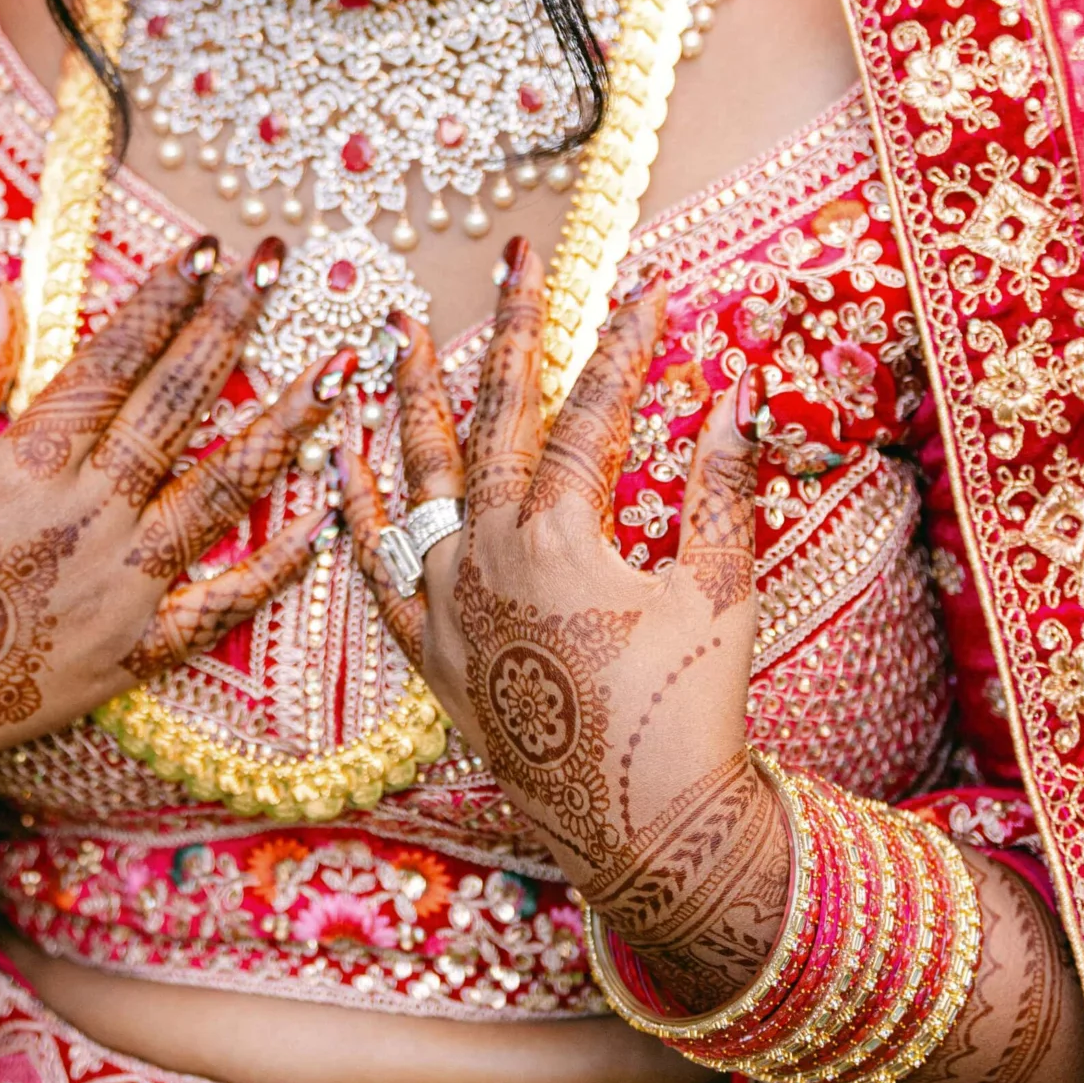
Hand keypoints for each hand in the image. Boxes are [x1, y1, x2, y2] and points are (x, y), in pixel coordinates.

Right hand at [0, 238, 350, 831]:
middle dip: (230, 327)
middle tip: (275, 266)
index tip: (207, 250)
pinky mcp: (134, 656)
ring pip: (221, 494)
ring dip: (285, 426)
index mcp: (25, 466)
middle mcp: (85, 519)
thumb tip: (5, 278)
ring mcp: (119, 590)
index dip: (163, 299)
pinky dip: (279, 565)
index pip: (113, 361)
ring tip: (339, 373)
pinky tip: (325, 517)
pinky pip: (223, 606)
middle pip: (176, 406)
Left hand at [341, 239, 787, 1011]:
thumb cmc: (688, 710)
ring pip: (419, 475)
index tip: (648, 283)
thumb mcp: (720, 589)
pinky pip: (377, 568)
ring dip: (410, 394)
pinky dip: (355, 510)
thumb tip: (744, 389)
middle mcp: (488, 556)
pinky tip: (339, 455)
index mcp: (560, 535)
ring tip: (394, 325)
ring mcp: (449, 602)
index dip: (624, 344)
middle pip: (497, 415)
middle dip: (511, 326)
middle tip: (514, 256)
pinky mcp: (430, 652)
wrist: (643, 827)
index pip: (592, 411)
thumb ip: (724, 483)